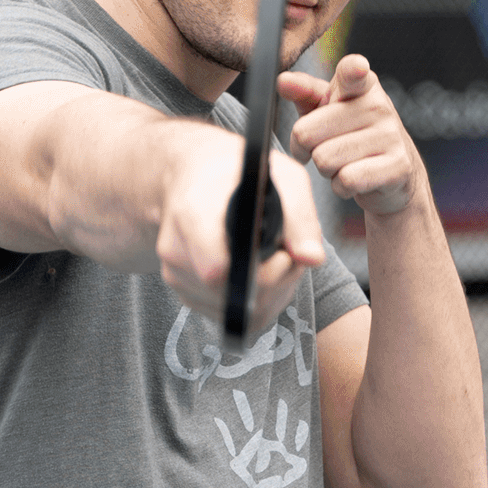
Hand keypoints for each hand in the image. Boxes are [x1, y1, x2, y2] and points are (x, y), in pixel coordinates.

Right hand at [151, 123, 324, 330]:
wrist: (198, 175)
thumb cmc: (243, 173)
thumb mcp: (283, 177)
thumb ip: (300, 216)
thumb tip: (312, 258)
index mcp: (192, 214)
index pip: (216, 269)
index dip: (261, 272)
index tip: (281, 253)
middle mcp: (176, 250)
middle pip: (232, 295)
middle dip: (274, 282)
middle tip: (287, 254)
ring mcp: (177, 276)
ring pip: (235, 310)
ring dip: (268, 292)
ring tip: (274, 257)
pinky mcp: (186, 294)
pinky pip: (230, 314)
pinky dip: (256, 300)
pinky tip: (261, 271)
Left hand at [282, 53, 424, 218]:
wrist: (396, 175)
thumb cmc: (354, 137)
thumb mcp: (328, 111)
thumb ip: (304, 93)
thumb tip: (283, 81)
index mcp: (362, 86)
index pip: (352, 73)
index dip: (352, 70)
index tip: (357, 67)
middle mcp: (379, 106)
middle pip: (307, 131)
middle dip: (308, 148)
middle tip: (326, 148)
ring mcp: (391, 136)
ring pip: (324, 159)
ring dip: (326, 170)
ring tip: (343, 163)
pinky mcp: (397, 166)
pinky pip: (346, 180)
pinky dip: (341, 187)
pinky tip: (354, 180)